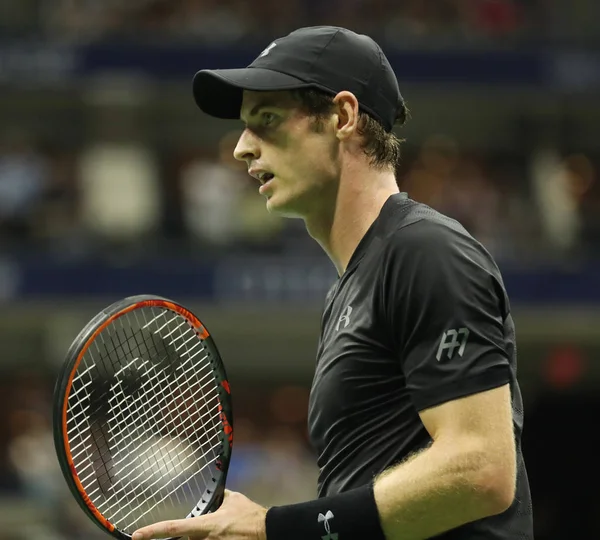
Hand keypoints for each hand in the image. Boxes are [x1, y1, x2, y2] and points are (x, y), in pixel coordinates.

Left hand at [132, 490, 267, 539]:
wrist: (268, 531)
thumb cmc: (251, 516)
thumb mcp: (234, 500)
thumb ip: (221, 498)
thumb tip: (216, 493)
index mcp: (206, 526)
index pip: (173, 528)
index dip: (152, 531)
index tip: (136, 535)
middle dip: (180, 538)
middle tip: (183, 532)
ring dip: (199, 539)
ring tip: (217, 532)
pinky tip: (220, 536)